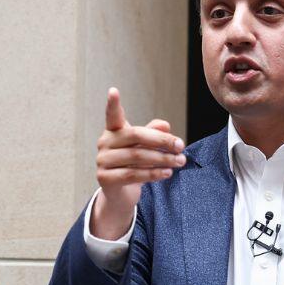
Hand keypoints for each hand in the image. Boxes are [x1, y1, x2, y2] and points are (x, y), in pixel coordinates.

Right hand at [91, 87, 184, 239]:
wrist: (120, 193)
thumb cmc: (134, 164)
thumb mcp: (145, 146)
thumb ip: (153, 133)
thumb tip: (165, 125)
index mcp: (114, 131)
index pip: (112, 115)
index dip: (112, 104)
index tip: (113, 91)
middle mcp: (105, 143)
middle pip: (135, 136)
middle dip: (161, 140)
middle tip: (180, 145)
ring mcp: (102, 161)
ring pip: (137, 157)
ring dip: (162, 159)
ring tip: (180, 161)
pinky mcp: (105, 178)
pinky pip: (133, 175)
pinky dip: (153, 174)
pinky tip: (167, 173)